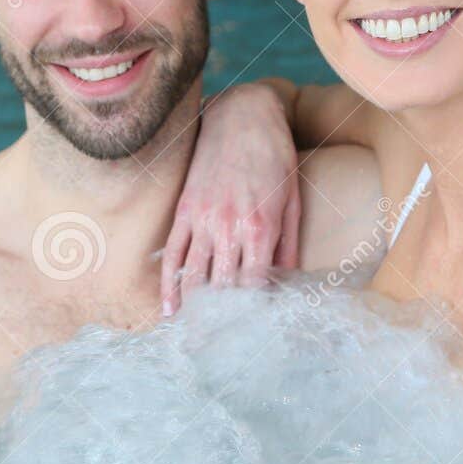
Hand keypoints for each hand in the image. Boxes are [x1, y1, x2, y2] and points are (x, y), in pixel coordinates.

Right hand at [160, 84, 300, 315]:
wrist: (243, 114)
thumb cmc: (275, 156)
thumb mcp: (292, 200)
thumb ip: (288, 244)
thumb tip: (287, 282)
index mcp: (261, 227)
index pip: (254, 284)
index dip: (252, 312)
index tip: (251, 333)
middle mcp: (229, 227)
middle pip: (222, 286)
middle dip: (222, 319)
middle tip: (220, 348)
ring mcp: (203, 218)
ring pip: (194, 275)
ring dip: (193, 309)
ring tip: (194, 336)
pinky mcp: (185, 209)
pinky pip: (173, 252)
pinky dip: (170, 283)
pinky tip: (170, 307)